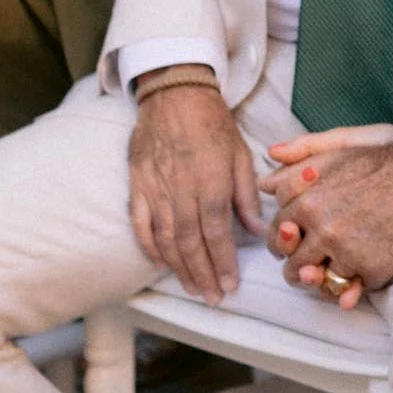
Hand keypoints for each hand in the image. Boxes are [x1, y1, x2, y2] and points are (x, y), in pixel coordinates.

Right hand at [129, 83, 259, 301]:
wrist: (174, 94)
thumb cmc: (212, 123)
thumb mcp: (240, 153)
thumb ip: (246, 193)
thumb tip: (255, 229)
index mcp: (210, 180)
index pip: (216, 231)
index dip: (223, 262)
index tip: (230, 285)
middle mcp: (181, 189)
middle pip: (190, 242)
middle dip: (202, 274)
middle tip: (212, 298)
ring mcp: (155, 188)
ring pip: (166, 238)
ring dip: (179, 268)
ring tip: (192, 288)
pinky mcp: (137, 185)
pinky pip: (140, 223)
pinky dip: (149, 247)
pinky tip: (161, 264)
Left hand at [260, 137, 392, 304]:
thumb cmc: (385, 154)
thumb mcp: (340, 143)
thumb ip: (302, 152)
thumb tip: (270, 160)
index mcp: (306, 201)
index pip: (277, 233)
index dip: (286, 238)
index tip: (299, 238)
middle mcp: (322, 229)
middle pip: (293, 266)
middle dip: (302, 267)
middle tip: (315, 264)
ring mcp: (347, 252)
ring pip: (322, 284)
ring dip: (329, 281)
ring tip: (341, 271)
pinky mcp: (373, 269)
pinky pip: (355, 290)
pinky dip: (358, 285)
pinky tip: (363, 274)